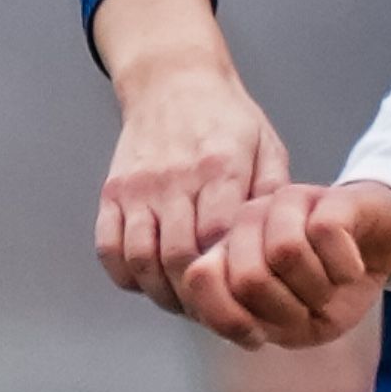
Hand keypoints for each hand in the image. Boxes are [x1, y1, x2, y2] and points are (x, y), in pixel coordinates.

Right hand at [93, 53, 294, 316]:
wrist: (172, 78)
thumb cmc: (227, 118)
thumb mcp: (267, 145)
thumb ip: (274, 196)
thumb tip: (281, 246)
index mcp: (220, 167)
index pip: (219, 239)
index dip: (230, 277)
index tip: (247, 298)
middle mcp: (174, 179)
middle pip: (177, 257)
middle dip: (198, 297)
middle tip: (216, 314)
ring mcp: (138, 186)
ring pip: (140, 259)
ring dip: (162, 293)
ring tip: (186, 303)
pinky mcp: (112, 191)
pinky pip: (109, 248)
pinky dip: (127, 276)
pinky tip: (150, 282)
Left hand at [178, 182, 390, 349]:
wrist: (385, 246)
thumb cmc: (332, 282)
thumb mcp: (291, 321)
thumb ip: (252, 320)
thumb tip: (240, 324)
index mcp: (231, 253)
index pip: (199, 280)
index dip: (228, 319)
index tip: (260, 336)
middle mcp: (251, 221)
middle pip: (248, 276)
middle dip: (287, 310)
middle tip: (309, 308)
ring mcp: (289, 202)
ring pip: (286, 251)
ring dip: (318, 287)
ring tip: (332, 285)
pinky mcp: (332, 196)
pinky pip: (327, 234)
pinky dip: (346, 267)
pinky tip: (353, 267)